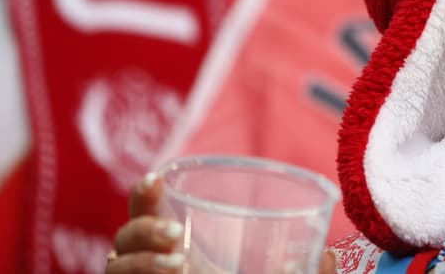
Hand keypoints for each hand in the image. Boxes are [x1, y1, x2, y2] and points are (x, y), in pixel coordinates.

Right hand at [106, 174, 336, 273]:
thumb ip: (305, 273)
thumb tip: (329, 255)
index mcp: (175, 251)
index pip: (147, 213)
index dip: (145, 194)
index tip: (158, 179)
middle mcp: (148, 269)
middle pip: (124, 238)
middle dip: (144, 230)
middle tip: (178, 237)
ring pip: (115, 267)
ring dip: (139, 263)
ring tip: (177, 264)